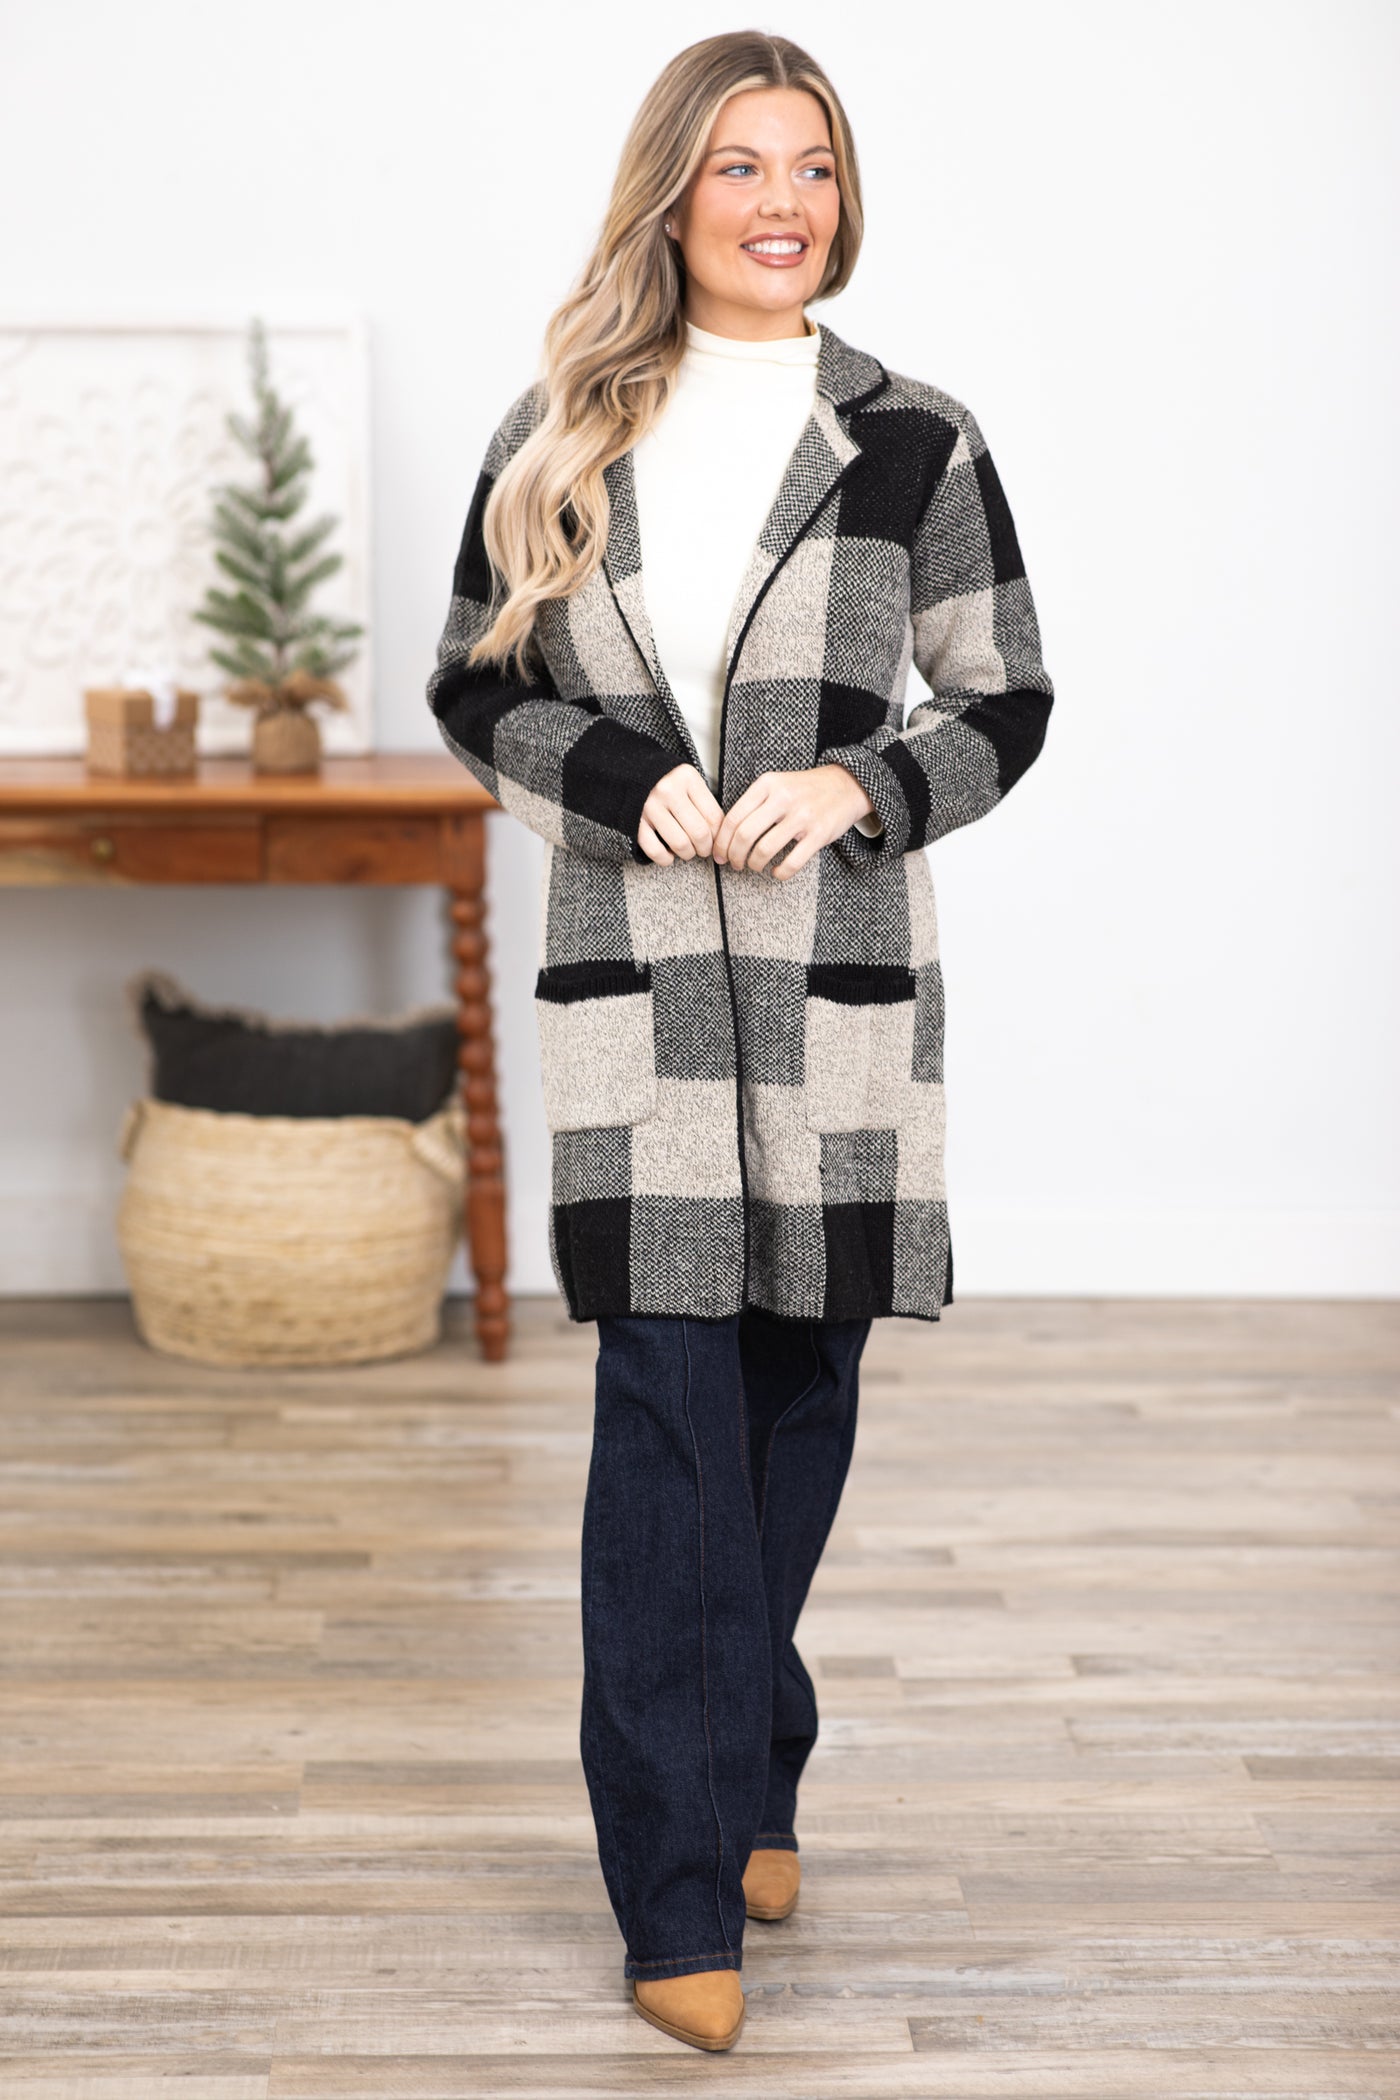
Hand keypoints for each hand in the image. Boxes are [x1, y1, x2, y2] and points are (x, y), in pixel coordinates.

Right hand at [637, 763, 726, 865]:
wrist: (630, 771)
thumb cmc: (665, 779)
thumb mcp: (688, 781)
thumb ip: (703, 801)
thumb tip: (718, 834)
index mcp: (687, 778)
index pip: (714, 816)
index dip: (719, 835)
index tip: (716, 840)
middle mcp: (668, 791)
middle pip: (699, 833)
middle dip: (705, 848)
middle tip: (703, 849)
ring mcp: (650, 806)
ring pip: (680, 844)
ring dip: (688, 854)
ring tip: (688, 850)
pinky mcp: (635, 821)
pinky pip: (655, 850)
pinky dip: (665, 859)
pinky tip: (669, 855)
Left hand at [713, 764, 876, 879]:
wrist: (846, 785)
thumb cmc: (805, 790)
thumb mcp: (776, 785)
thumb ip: (753, 803)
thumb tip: (725, 834)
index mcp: (767, 784)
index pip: (732, 818)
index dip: (721, 841)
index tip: (719, 854)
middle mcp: (783, 798)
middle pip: (744, 835)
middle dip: (734, 856)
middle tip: (734, 864)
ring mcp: (802, 816)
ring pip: (764, 850)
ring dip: (754, 865)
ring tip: (755, 866)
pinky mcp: (819, 834)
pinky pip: (792, 862)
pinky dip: (780, 873)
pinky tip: (777, 871)